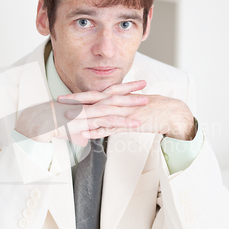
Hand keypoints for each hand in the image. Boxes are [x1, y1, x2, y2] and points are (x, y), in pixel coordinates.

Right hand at [14, 96, 141, 146]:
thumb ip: (80, 132)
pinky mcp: (87, 121)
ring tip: (146, 102)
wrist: (37, 124)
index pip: (106, 93)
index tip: (133, 85)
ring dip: (132, 104)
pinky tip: (135, 122)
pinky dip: (123, 121)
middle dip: (130, 90)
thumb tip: (86, 137)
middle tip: (145, 84)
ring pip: (114, 106)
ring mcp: (88, 112)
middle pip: (113, 95)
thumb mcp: (68, 129)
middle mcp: (88, 105)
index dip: (120, 88)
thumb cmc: (50, 125)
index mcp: (85, 103)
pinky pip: (108, 120)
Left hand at [58, 80, 195, 140]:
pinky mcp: (127, 124)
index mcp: (118, 97)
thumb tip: (110, 107)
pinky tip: (85, 134)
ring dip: (81, 115)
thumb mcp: (133, 103)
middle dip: (74, 101)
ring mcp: (121, 113)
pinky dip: (97, 131)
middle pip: (92, 100)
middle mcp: (117, 102)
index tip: (64, 97)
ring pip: (98, 113)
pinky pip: (109, 129)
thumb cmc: (152, 108)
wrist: (169, 112)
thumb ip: (120, 105)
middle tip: (59, 102)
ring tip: (66, 117)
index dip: (78, 95)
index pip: (94, 94)